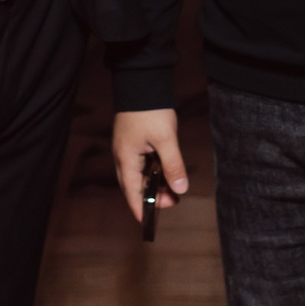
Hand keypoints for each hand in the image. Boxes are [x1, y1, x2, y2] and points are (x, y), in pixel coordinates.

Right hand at [112, 108, 189, 222]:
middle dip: (152, 197)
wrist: (142, 82)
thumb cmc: (151, 110)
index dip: (140, 209)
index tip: (148, 223)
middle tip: (173, 201)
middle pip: (134, 186)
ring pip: (140, 174)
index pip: (132, 192)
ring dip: (155, 183)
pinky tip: (167, 171)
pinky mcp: (134, 141)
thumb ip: (173, 165)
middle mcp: (124, 157)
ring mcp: (128, 149)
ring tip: (174, 188)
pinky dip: (154, 171)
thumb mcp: (165, 139)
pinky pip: (143, 163)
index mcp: (126, 159)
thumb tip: (180, 190)